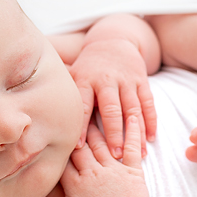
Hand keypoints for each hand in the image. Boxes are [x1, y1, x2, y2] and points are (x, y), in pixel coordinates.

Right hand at [29, 115, 149, 196]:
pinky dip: (132, 131)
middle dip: (75, 131)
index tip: (52, 134)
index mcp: (76, 183)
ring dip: (97, 126)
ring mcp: (113, 169)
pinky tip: (130, 116)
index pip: (63, 160)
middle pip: (81, 147)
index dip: (57, 147)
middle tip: (71, 114)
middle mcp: (92, 172)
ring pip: (102, 142)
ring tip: (93, 109)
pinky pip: (131, 147)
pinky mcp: (132, 170)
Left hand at [69, 39, 156, 158]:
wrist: (112, 40)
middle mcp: (106, 80)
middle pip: (111, 110)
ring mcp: (126, 80)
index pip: (83, 107)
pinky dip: (151, 121)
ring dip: (136, 132)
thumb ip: (66, 96)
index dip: (81, 128)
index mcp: (86, 80)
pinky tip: (151, 138)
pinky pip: (148, 103)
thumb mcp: (73, 75)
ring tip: (139, 154)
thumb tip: (45, 121)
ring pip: (133, 109)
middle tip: (116, 156)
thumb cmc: (88, 67)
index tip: (80, 148)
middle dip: (114, 134)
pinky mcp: (141, 80)